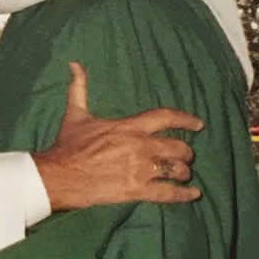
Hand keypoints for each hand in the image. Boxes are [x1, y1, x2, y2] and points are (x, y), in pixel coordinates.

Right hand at [33, 62, 203, 210]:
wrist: (60, 175)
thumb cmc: (68, 146)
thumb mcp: (75, 114)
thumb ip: (79, 88)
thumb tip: (74, 64)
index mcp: (129, 126)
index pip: (165, 117)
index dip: (185, 119)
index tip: (198, 123)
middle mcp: (140, 146)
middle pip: (177, 147)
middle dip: (185, 152)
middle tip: (186, 156)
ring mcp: (140, 169)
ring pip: (176, 169)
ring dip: (184, 172)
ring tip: (185, 174)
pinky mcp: (137, 190)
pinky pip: (168, 193)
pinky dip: (183, 194)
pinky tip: (193, 194)